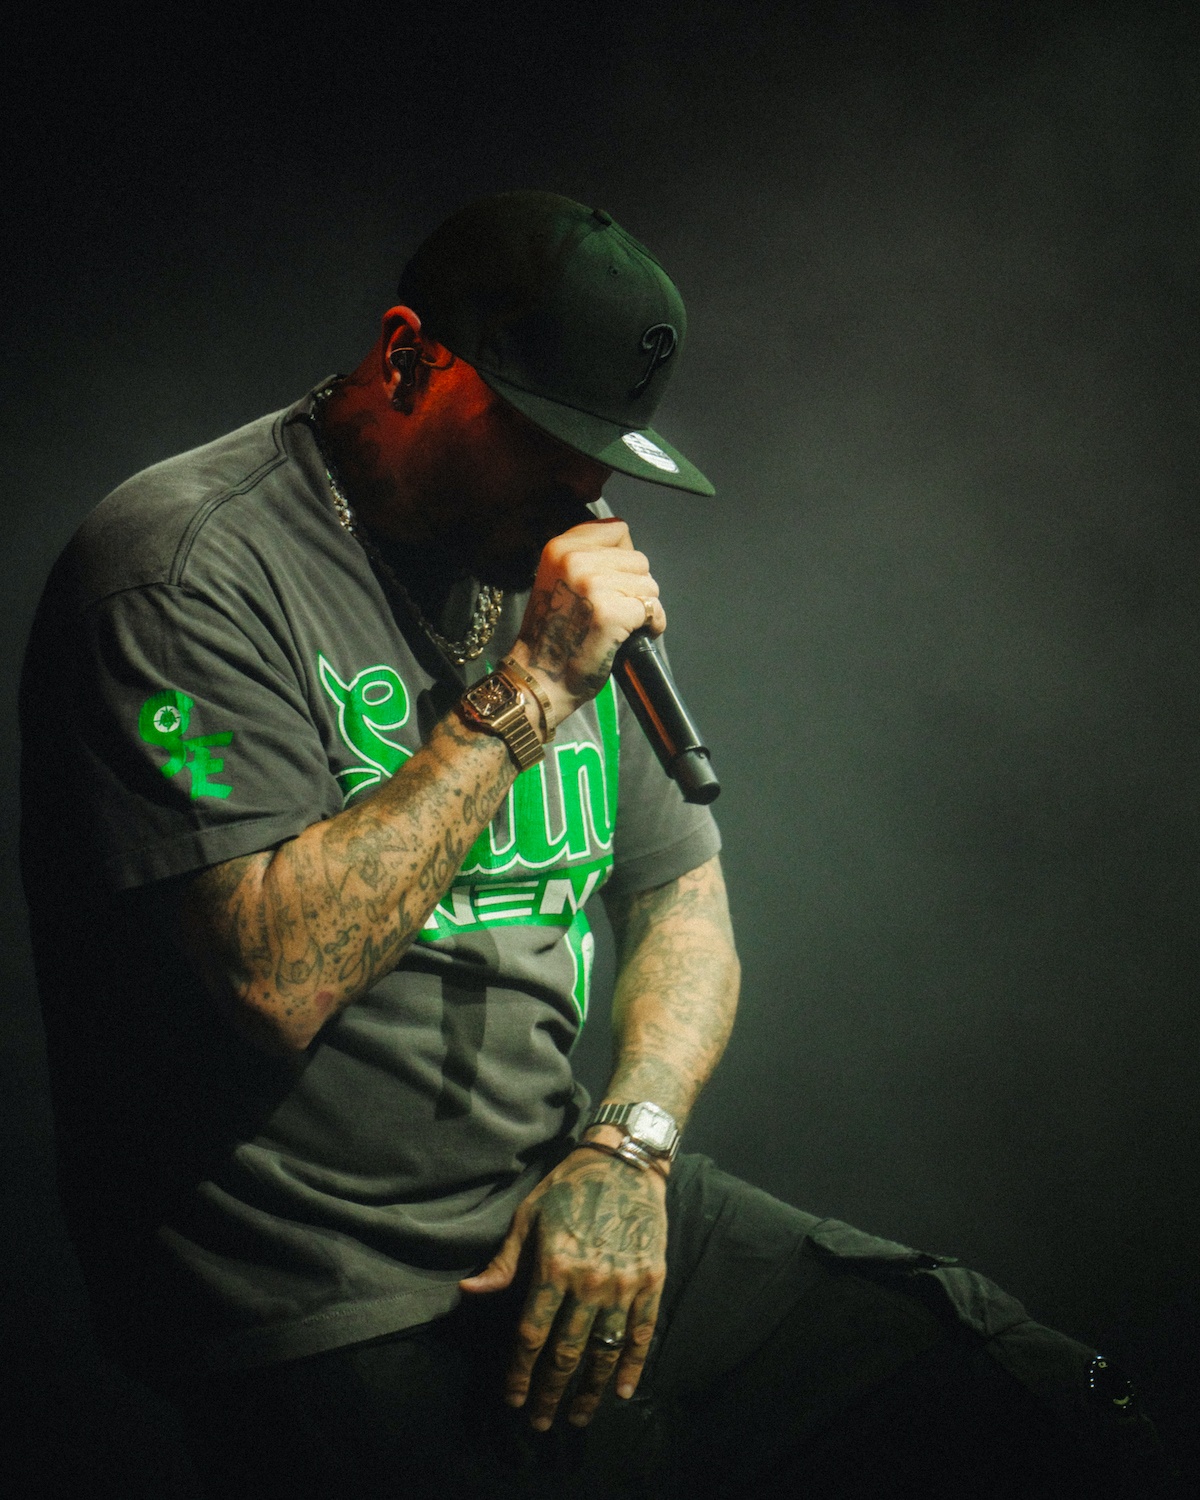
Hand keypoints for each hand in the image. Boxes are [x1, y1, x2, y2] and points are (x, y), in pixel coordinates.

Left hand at [458, 1146, 667, 1429]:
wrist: (626, 1161)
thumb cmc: (569, 1187)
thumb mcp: (529, 1218)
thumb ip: (504, 1262)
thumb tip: (469, 1292)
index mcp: (554, 1266)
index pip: (532, 1335)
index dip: (520, 1373)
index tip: (513, 1399)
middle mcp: (590, 1282)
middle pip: (566, 1353)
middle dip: (550, 1392)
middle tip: (541, 1422)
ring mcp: (624, 1283)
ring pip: (604, 1351)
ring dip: (590, 1391)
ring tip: (579, 1417)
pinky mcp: (652, 1280)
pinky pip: (641, 1332)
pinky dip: (632, 1365)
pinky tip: (622, 1391)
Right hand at [508, 518, 665, 729]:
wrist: (539, 676)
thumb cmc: (552, 633)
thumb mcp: (557, 579)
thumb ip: (586, 558)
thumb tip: (628, 552)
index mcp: (560, 547)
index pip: (618, 529)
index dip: (623, 557)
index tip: (613, 581)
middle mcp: (576, 560)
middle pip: (638, 559)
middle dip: (635, 586)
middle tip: (615, 609)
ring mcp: (594, 585)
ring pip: (649, 585)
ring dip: (643, 607)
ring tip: (620, 624)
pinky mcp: (612, 613)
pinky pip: (653, 610)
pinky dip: (652, 625)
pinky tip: (632, 636)